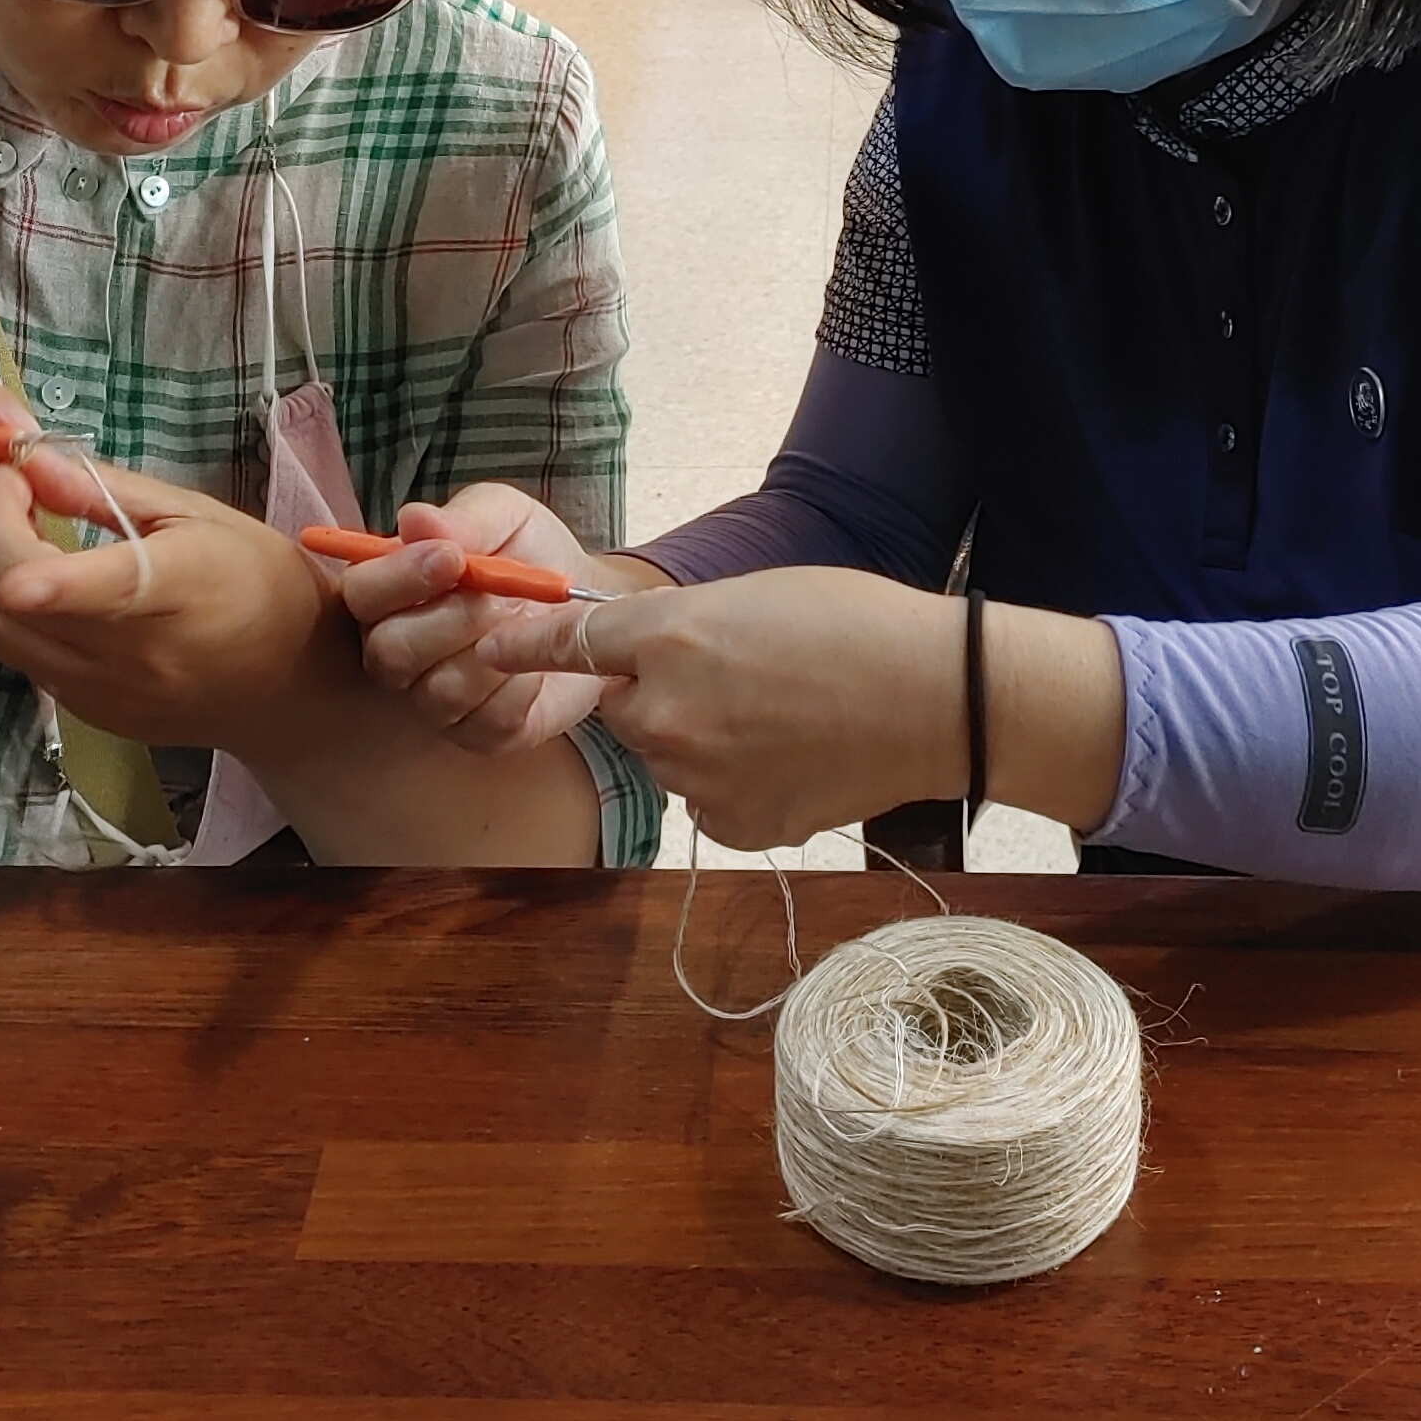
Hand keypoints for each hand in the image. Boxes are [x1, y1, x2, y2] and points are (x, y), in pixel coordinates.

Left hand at [0, 445, 335, 750]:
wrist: (293, 684)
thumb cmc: (260, 581)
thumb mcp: (198, 513)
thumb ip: (108, 489)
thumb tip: (32, 462)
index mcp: (176, 591)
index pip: (84, 586)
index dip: (19, 551)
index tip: (7, 481)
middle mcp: (131, 655)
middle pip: (9, 603)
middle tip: (8, 487)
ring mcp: (102, 695)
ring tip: (14, 527)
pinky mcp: (87, 716)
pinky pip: (20, 657)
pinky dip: (10, 610)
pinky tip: (40, 579)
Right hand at [337, 484, 641, 754]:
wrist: (589, 600)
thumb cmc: (531, 552)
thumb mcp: (504, 517)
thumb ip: (462, 519)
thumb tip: (414, 519)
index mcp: (390, 591)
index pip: (360, 593)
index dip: (398, 578)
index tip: (450, 559)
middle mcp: (397, 651)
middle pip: (389, 652)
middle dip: (451, 621)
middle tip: (502, 597)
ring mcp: (433, 700)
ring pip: (440, 691)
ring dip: (494, 652)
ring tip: (526, 622)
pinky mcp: (479, 734)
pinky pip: (490, 722)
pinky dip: (524, 686)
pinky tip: (539, 660)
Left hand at [473, 567, 965, 851]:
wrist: (934, 699)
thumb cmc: (856, 626)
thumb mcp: (753, 595)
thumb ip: (681, 628)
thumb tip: (649, 658)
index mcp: (669, 637)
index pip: (568, 643)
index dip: (523, 645)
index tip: (486, 648)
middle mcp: (666, 712)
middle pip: (624, 708)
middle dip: (656, 695)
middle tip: (733, 675)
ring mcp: (698, 778)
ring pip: (669, 758)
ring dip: (699, 741)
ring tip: (781, 715)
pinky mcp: (733, 825)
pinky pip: (709, 802)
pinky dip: (737, 784)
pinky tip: (793, 758)